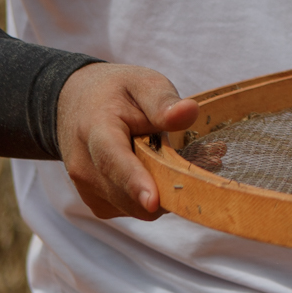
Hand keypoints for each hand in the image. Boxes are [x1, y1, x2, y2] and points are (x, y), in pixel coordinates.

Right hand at [56, 63, 198, 220]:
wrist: (77, 105)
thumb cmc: (116, 93)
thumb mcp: (141, 83)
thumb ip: (162, 101)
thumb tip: (188, 113)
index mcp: (95, 131)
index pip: (112, 161)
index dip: (134, 182)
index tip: (153, 201)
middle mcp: (85, 167)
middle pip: (132, 193)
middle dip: (173, 182)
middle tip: (214, 154)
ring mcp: (89, 190)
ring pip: (139, 207)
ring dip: (167, 189)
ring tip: (188, 155)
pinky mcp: (100, 204)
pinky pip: (136, 209)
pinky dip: (157, 194)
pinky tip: (165, 168)